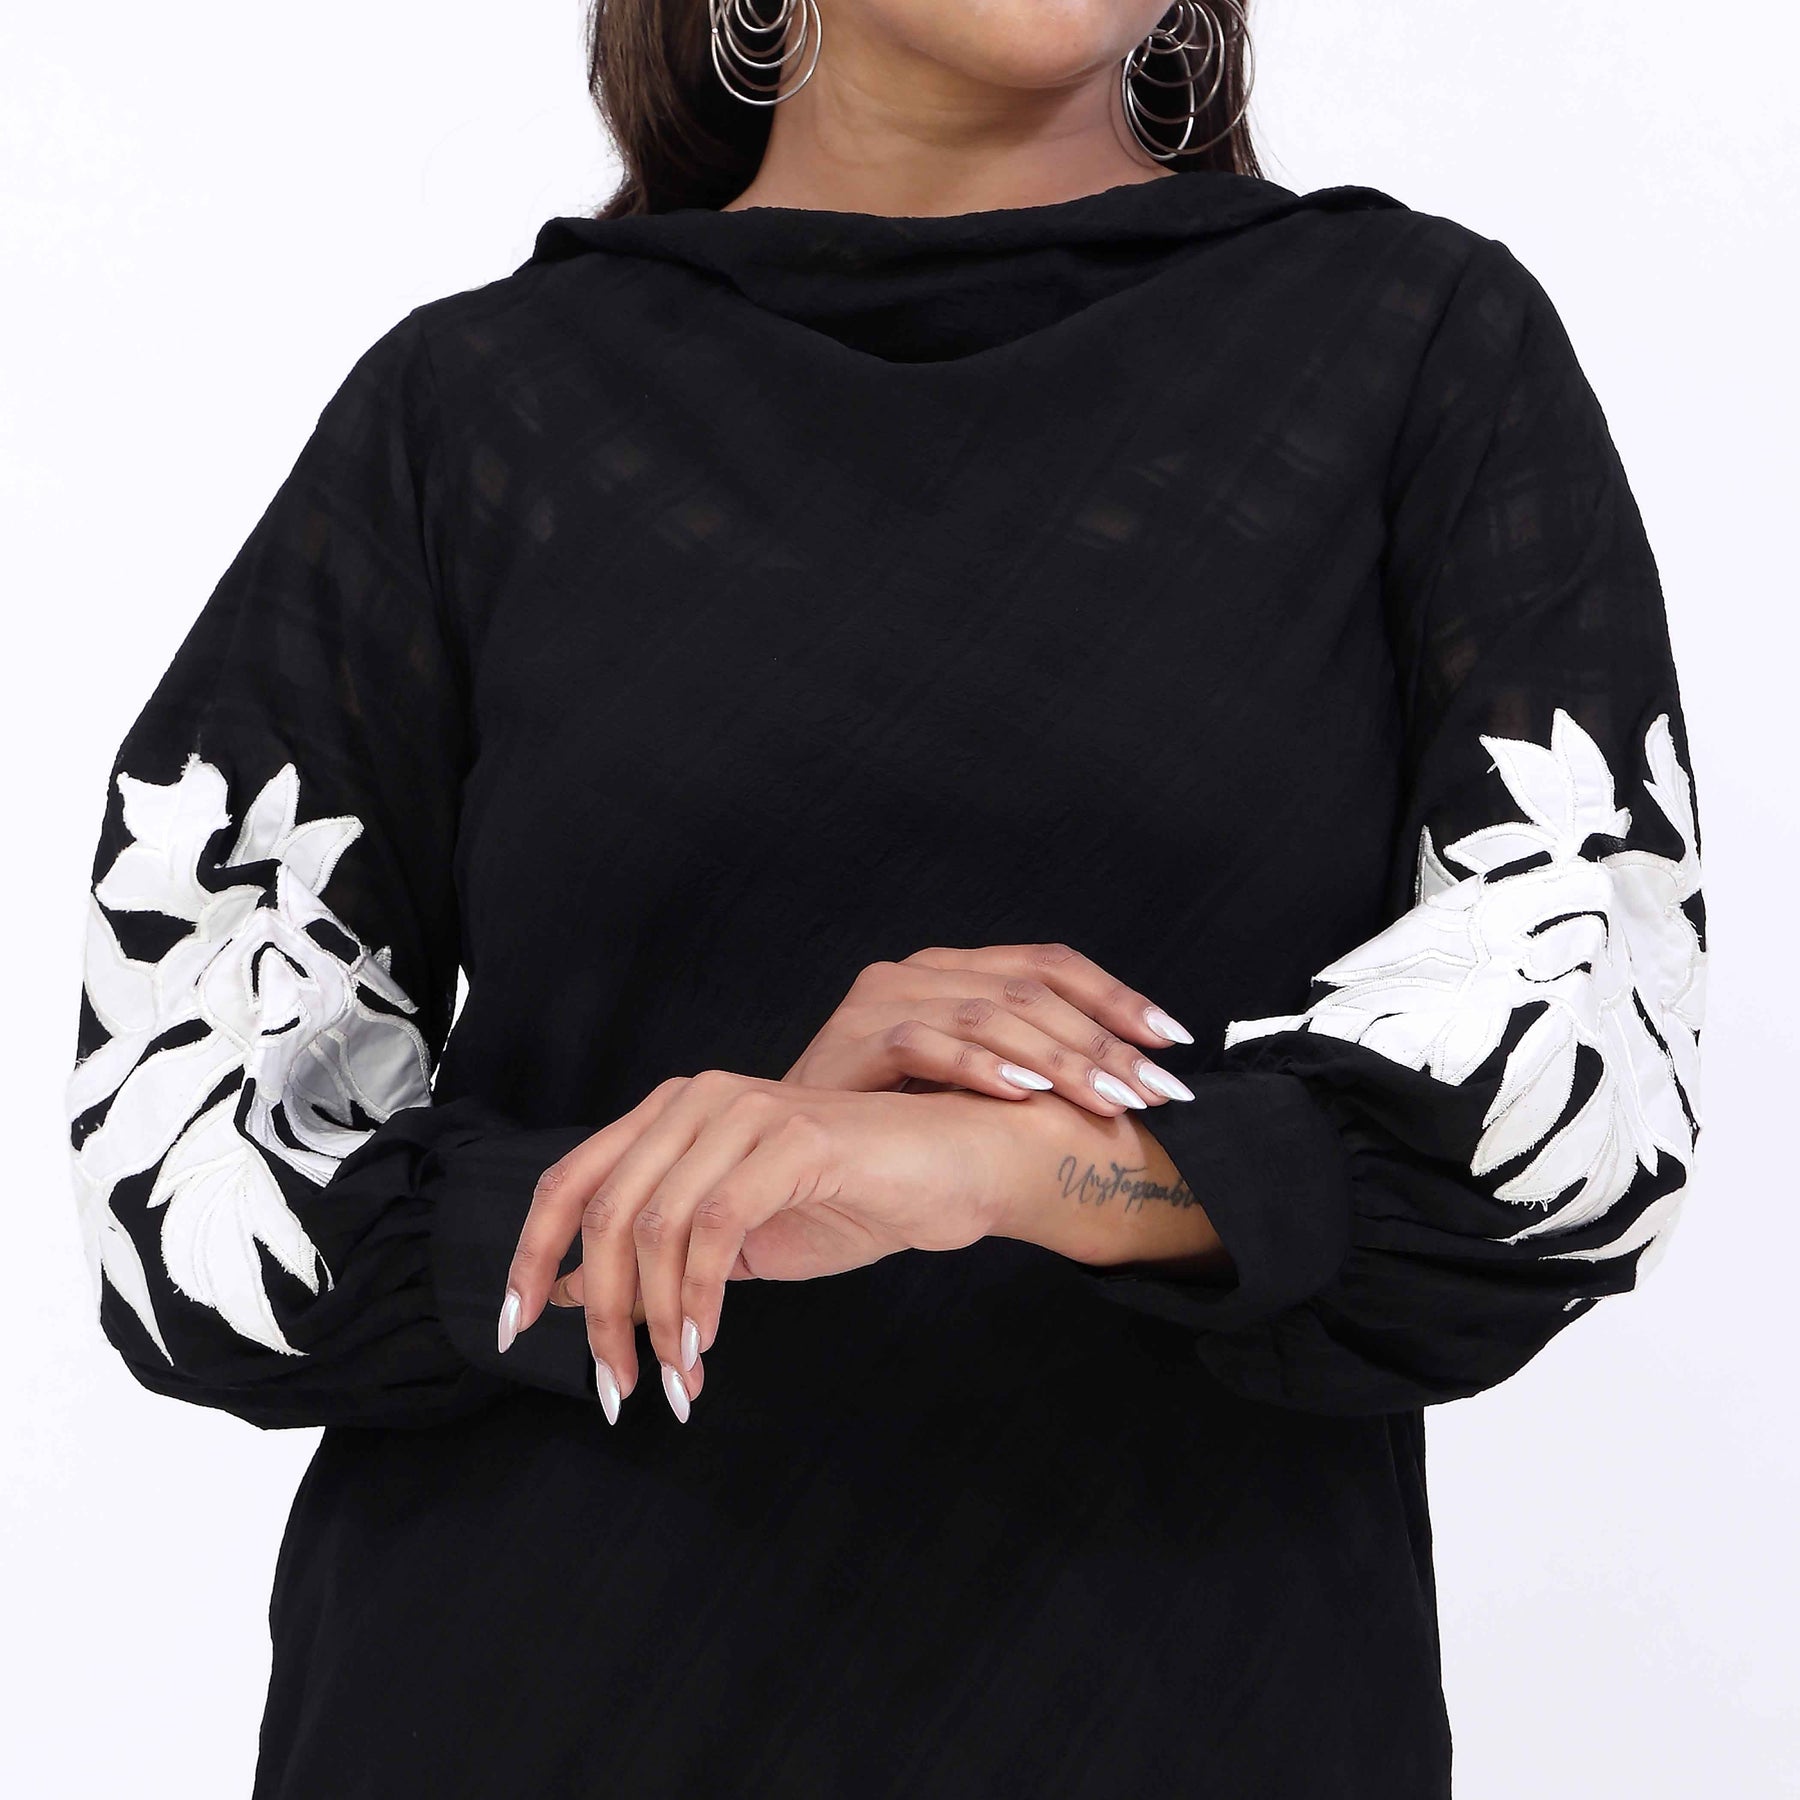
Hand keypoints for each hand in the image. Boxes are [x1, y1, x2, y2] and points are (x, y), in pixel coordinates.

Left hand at [500, 1073, 1010, 1423]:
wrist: (955, 1169)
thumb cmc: (850, 1199)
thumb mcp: (733, 1240)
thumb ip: (657, 1255)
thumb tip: (568, 1291)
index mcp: (673, 1113)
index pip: (571, 1180)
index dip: (532, 1255)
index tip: (511, 1329)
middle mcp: (698, 1098)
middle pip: (605, 1210)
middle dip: (600, 1314)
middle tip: (616, 1389)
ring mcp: (745, 1111)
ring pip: (654, 1224)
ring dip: (655, 1320)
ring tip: (671, 1383)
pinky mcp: (793, 1139)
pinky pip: (716, 1228)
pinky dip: (699, 1298)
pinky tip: (708, 1345)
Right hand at [783, 942, 1196, 1117]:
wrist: (798, 1151)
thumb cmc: (899, 1125)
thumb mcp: (979, 1087)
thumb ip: (1034, 1065)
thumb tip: (1137, 1076)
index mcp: (957, 970)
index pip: (1051, 964)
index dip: (1117, 997)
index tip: (1173, 1042)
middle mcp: (923, 970)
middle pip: (1032, 990)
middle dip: (1103, 1043)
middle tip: (1154, 1092)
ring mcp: (884, 997)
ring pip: (990, 1012)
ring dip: (1057, 1059)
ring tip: (1107, 1099)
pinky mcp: (853, 1035)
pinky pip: (925, 1043)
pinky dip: (979, 1066)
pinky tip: (1023, 1093)